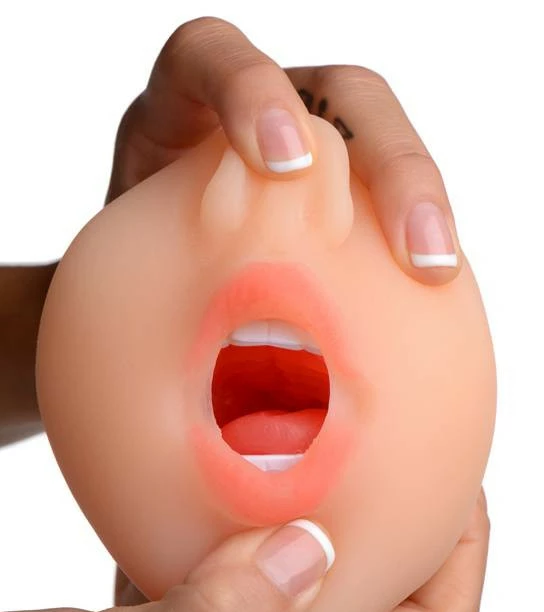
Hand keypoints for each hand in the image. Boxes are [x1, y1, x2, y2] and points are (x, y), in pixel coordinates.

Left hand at [106, 16, 461, 285]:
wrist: (154, 282)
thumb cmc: (133, 273)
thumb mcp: (117, 267)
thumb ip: (122, 276)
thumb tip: (94, 358)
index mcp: (181, 111)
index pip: (212, 60)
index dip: (249, 92)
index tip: (282, 166)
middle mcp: (261, 113)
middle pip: (343, 95)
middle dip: (386, 158)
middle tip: (410, 240)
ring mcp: (317, 143)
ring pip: (385, 139)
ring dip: (418, 195)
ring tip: (436, 271)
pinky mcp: (348, 184)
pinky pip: (390, 198)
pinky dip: (412, 235)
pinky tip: (425, 290)